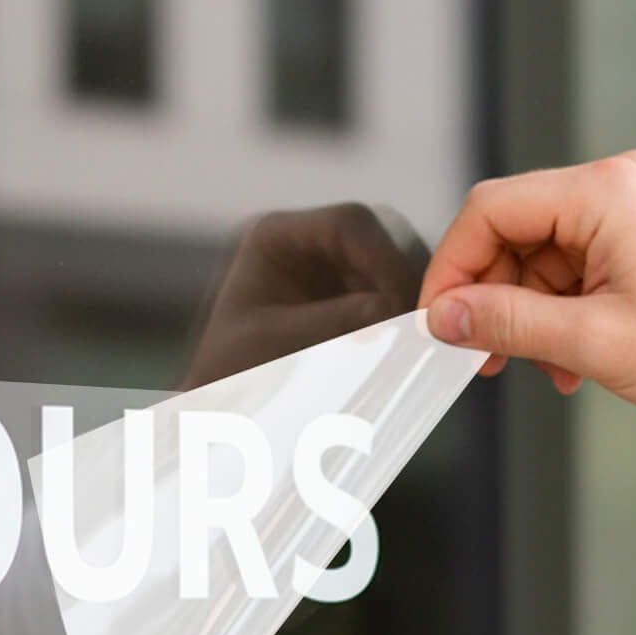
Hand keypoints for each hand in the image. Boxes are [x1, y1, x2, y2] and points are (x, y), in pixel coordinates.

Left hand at [182, 202, 424, 390]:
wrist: (216, 410)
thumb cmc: (227, 374)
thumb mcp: (276, 346)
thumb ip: (332, 323)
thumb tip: (391, 309)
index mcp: (275, 236)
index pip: (348, 225)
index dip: (383, 260)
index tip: (401, 307)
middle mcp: (307, 242)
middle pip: (380, 239)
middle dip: (403, 282)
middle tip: (419, 329)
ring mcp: (332, 268)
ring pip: (394, 267)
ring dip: (408, 303)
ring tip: (414, 346)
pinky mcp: (349, 297)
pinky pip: (392, 297)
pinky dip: (403, 321)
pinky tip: (406, 351)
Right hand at [419, 150, 635, 460]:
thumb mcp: (593, 344)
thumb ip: (506, 325)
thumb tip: (446, 317)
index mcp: (606, 192)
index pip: (490, 210)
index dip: (452, 269)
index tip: (440, 321)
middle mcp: (620, 183)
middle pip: (515, 230)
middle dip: (495, 298)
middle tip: (489, 357)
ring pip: (544, 254)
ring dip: (533, 313)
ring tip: (553, 366)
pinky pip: (579, 262)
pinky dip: (565, 308)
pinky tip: (576, 354)